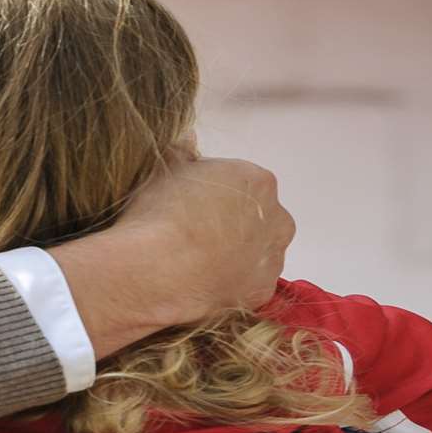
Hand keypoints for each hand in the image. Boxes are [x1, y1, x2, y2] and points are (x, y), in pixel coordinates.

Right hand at [51, 156, 291, 355]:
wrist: (154, 270)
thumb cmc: (159, 215)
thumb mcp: (163, 170)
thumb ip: (182, 152)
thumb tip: (186, 140)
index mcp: (256, 181)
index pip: (239, 181)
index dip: (212, 191)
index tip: (188, 202)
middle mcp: (276, 219)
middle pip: (257, 216)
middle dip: (233, 221)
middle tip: (194, 230)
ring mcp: (272, 259)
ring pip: (257, 251)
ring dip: (235, 253)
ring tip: (194, 259)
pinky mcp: (261, 292)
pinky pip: (248, 283)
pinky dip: (231, 282)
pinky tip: (201, 281)